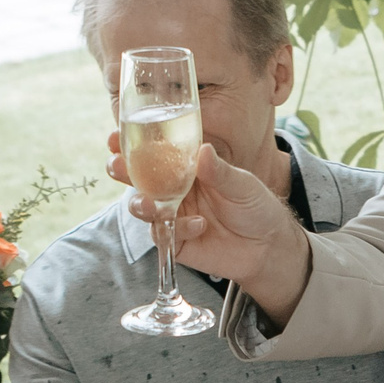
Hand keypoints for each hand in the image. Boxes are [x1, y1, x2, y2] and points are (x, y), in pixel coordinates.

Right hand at [112, 139, 307, 307]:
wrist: (268, 246)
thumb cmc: (256, 207)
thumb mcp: (242, 184)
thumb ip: (220, 171)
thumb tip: (203, 150)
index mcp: (187, 169)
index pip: (155, 153)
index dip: (132, 145)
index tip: (115, 137)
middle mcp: (174, 191)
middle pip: (139, 179)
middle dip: (123, 171)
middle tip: (116, 166)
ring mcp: (174, 216)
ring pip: (144, 208)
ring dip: (140, 203)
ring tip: (148, 203)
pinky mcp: (177, 241)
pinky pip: (163, 234)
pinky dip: (178, 228)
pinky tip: (200, 225)